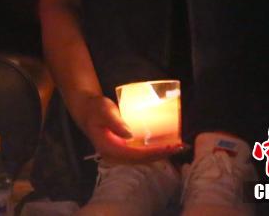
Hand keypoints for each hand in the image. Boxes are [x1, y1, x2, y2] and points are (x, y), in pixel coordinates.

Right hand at [70, 93, 186, 164]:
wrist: (87, 110)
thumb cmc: (95, 109)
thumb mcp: (104, 111)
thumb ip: (115, 122)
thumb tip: (129, 134)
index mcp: (110, 149)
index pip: (136, 155)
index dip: (154, 152)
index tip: (169, 147)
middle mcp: (116, 155)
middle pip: (143, 159)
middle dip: (162, 154)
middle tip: (181, 146)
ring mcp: (120, 153)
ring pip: (144, 158)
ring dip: (161, 153)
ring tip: (179, 147)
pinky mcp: (124, 149)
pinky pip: (142, 152)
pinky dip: (155, 150)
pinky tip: (166, 145)